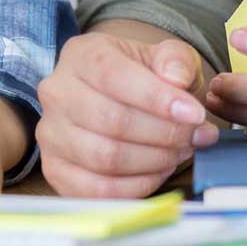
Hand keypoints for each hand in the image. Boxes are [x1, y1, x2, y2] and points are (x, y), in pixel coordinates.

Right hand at [36, 29, 218, 198]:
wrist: (122, 99)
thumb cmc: (146, 77)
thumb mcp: (167, 57)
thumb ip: (176, 61)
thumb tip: (175, 80)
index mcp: (82, 55)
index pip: (113, 76)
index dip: (157, 98)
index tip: (195, 114)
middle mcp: (57, 92)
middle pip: (111, 120)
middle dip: (164, 134)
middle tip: (196, 137)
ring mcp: (50, 134)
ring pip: (104, 157)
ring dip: (153, 160)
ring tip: (180, 152)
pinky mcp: (55, 171)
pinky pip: (97, 190)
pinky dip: (136, 186)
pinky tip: (158, 171)